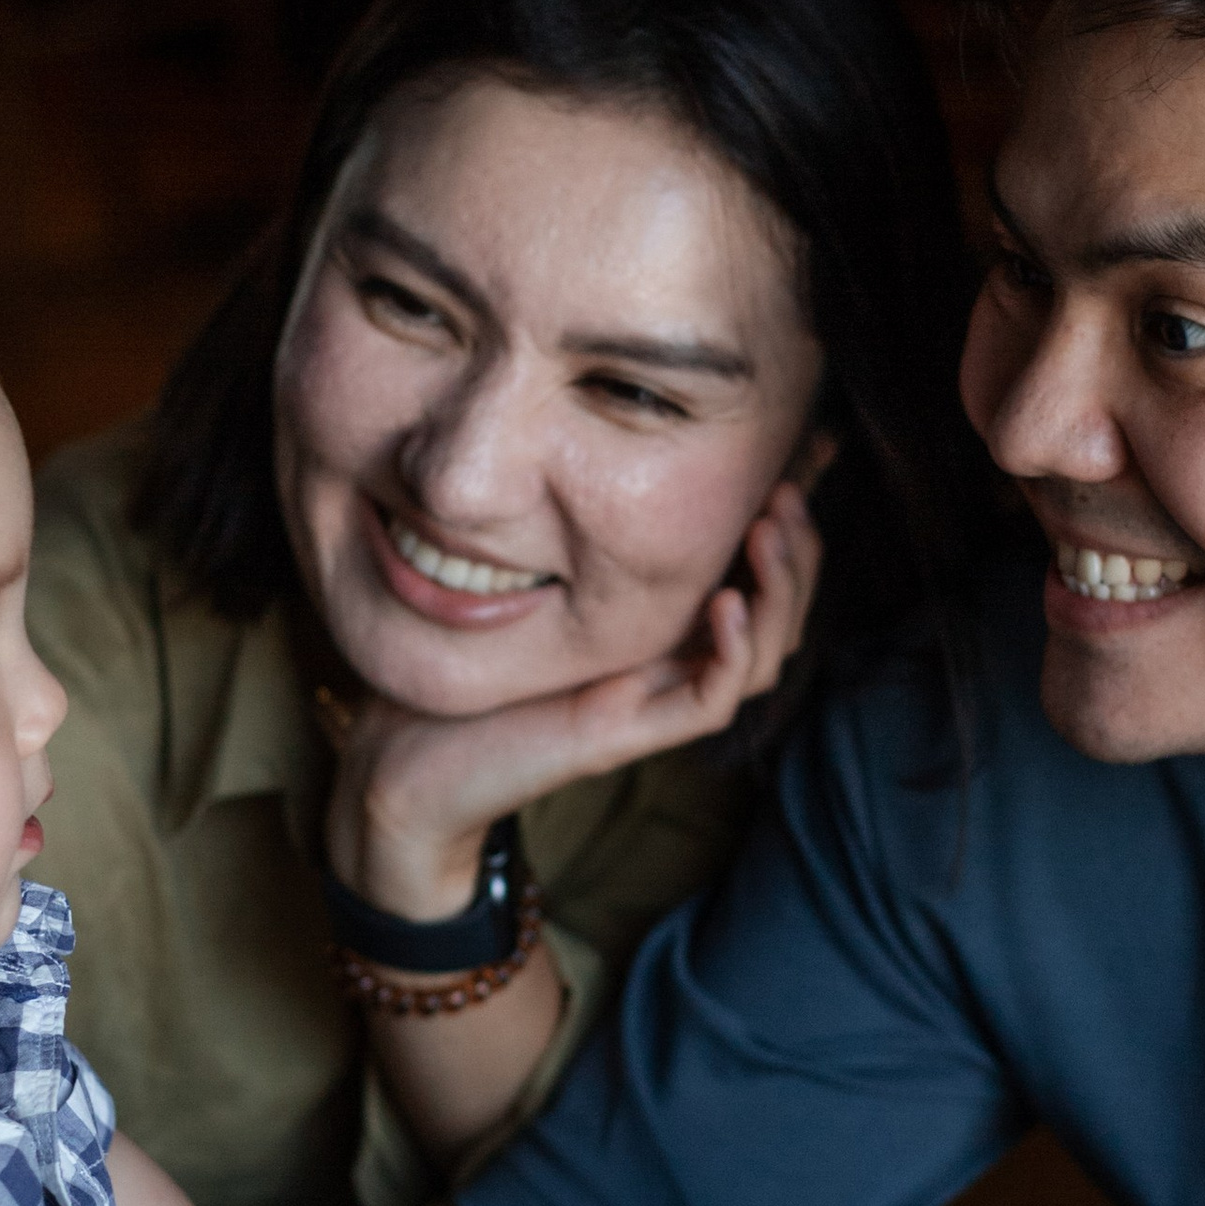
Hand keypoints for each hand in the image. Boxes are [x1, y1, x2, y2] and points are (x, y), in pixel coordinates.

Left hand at [323, 483, 821, 920]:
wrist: (403, 763)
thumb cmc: (451, 668)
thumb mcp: (514, 578)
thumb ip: (554, 526)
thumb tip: (562, 442)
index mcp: (651, 630)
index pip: (750, 577)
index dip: (784, 524)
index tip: (800, 458)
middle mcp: (664, 665)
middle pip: (776, 616)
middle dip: (798, 551)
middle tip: (794, 488)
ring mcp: (648, 703)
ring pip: (760, 658)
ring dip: (779, 593)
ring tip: (771, 531)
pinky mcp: (623, 736)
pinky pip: (709, 702)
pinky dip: (732, 653)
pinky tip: (726, 602)